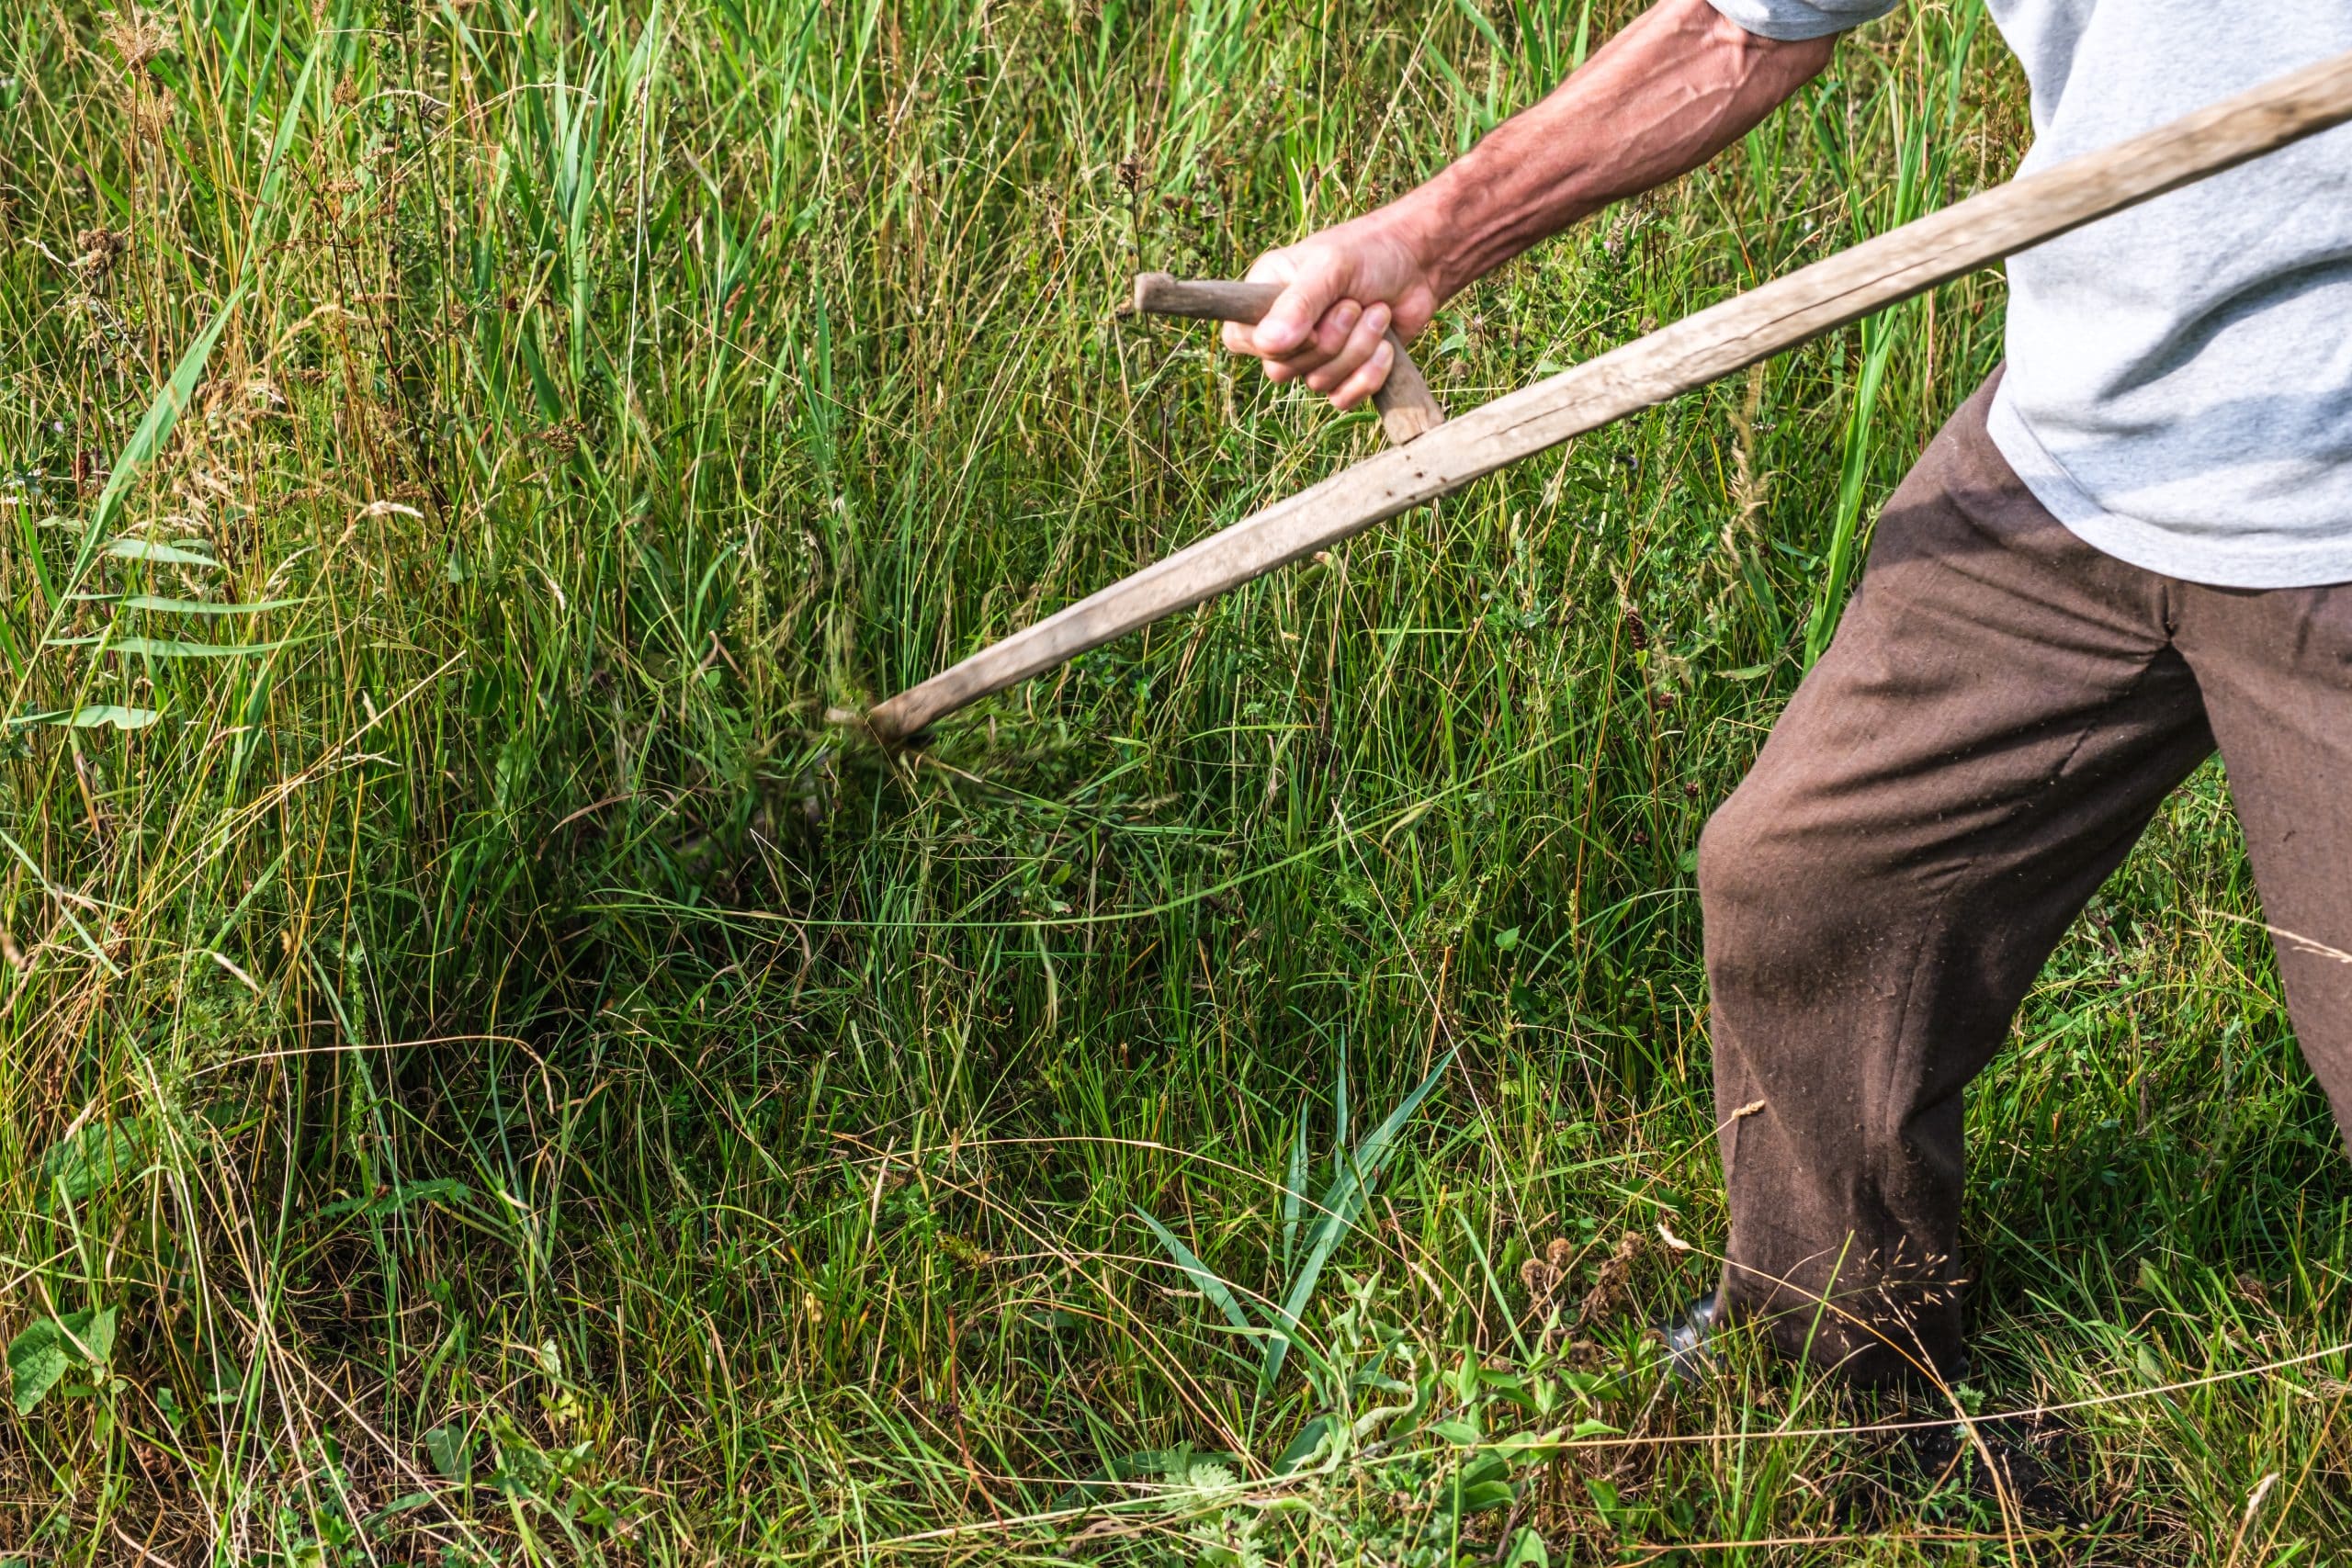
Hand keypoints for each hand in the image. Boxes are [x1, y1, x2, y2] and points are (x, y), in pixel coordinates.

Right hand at [1220, 209, 1443, 410]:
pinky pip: (1343, 398)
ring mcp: (1314, 356)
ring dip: (1357, 348)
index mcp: (1265, 296)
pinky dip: (1369, 375)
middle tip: (1354, 304)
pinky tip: (1386, 347)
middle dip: (1328, 340)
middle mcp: (1284, 329)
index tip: (1306, 322)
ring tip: (1377, 312)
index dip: (1268, 342)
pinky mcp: (1344, 376)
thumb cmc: (1371, 253)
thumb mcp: (1331, 267)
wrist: (1421, 265)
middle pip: (1281, 369)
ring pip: (1317, 383)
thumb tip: (1269, 344)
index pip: (1239, 338)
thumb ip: (1298, 304)